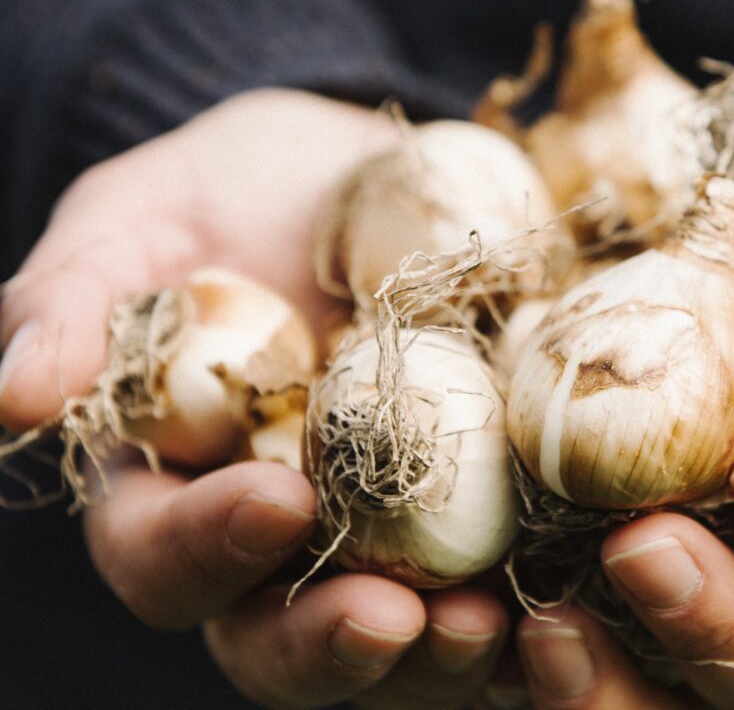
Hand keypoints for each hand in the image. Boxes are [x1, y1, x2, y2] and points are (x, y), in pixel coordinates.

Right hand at [0, 89, 508, 707]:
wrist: (357, 175)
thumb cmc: (233, 192)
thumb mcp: (141, 218)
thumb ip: (75, 300)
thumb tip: (13, 394)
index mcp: (177, 487)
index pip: (162, 556)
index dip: (204, 549)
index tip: (274, 499)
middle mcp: (280, 539)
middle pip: (278, 640)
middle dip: (334, 645)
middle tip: (404, 621)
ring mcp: (383, 534)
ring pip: (396, 640)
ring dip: (440, 657)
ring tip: (496, 627)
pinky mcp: (479, 510)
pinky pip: (501, 581)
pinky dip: (534, 602)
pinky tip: (577, 585)